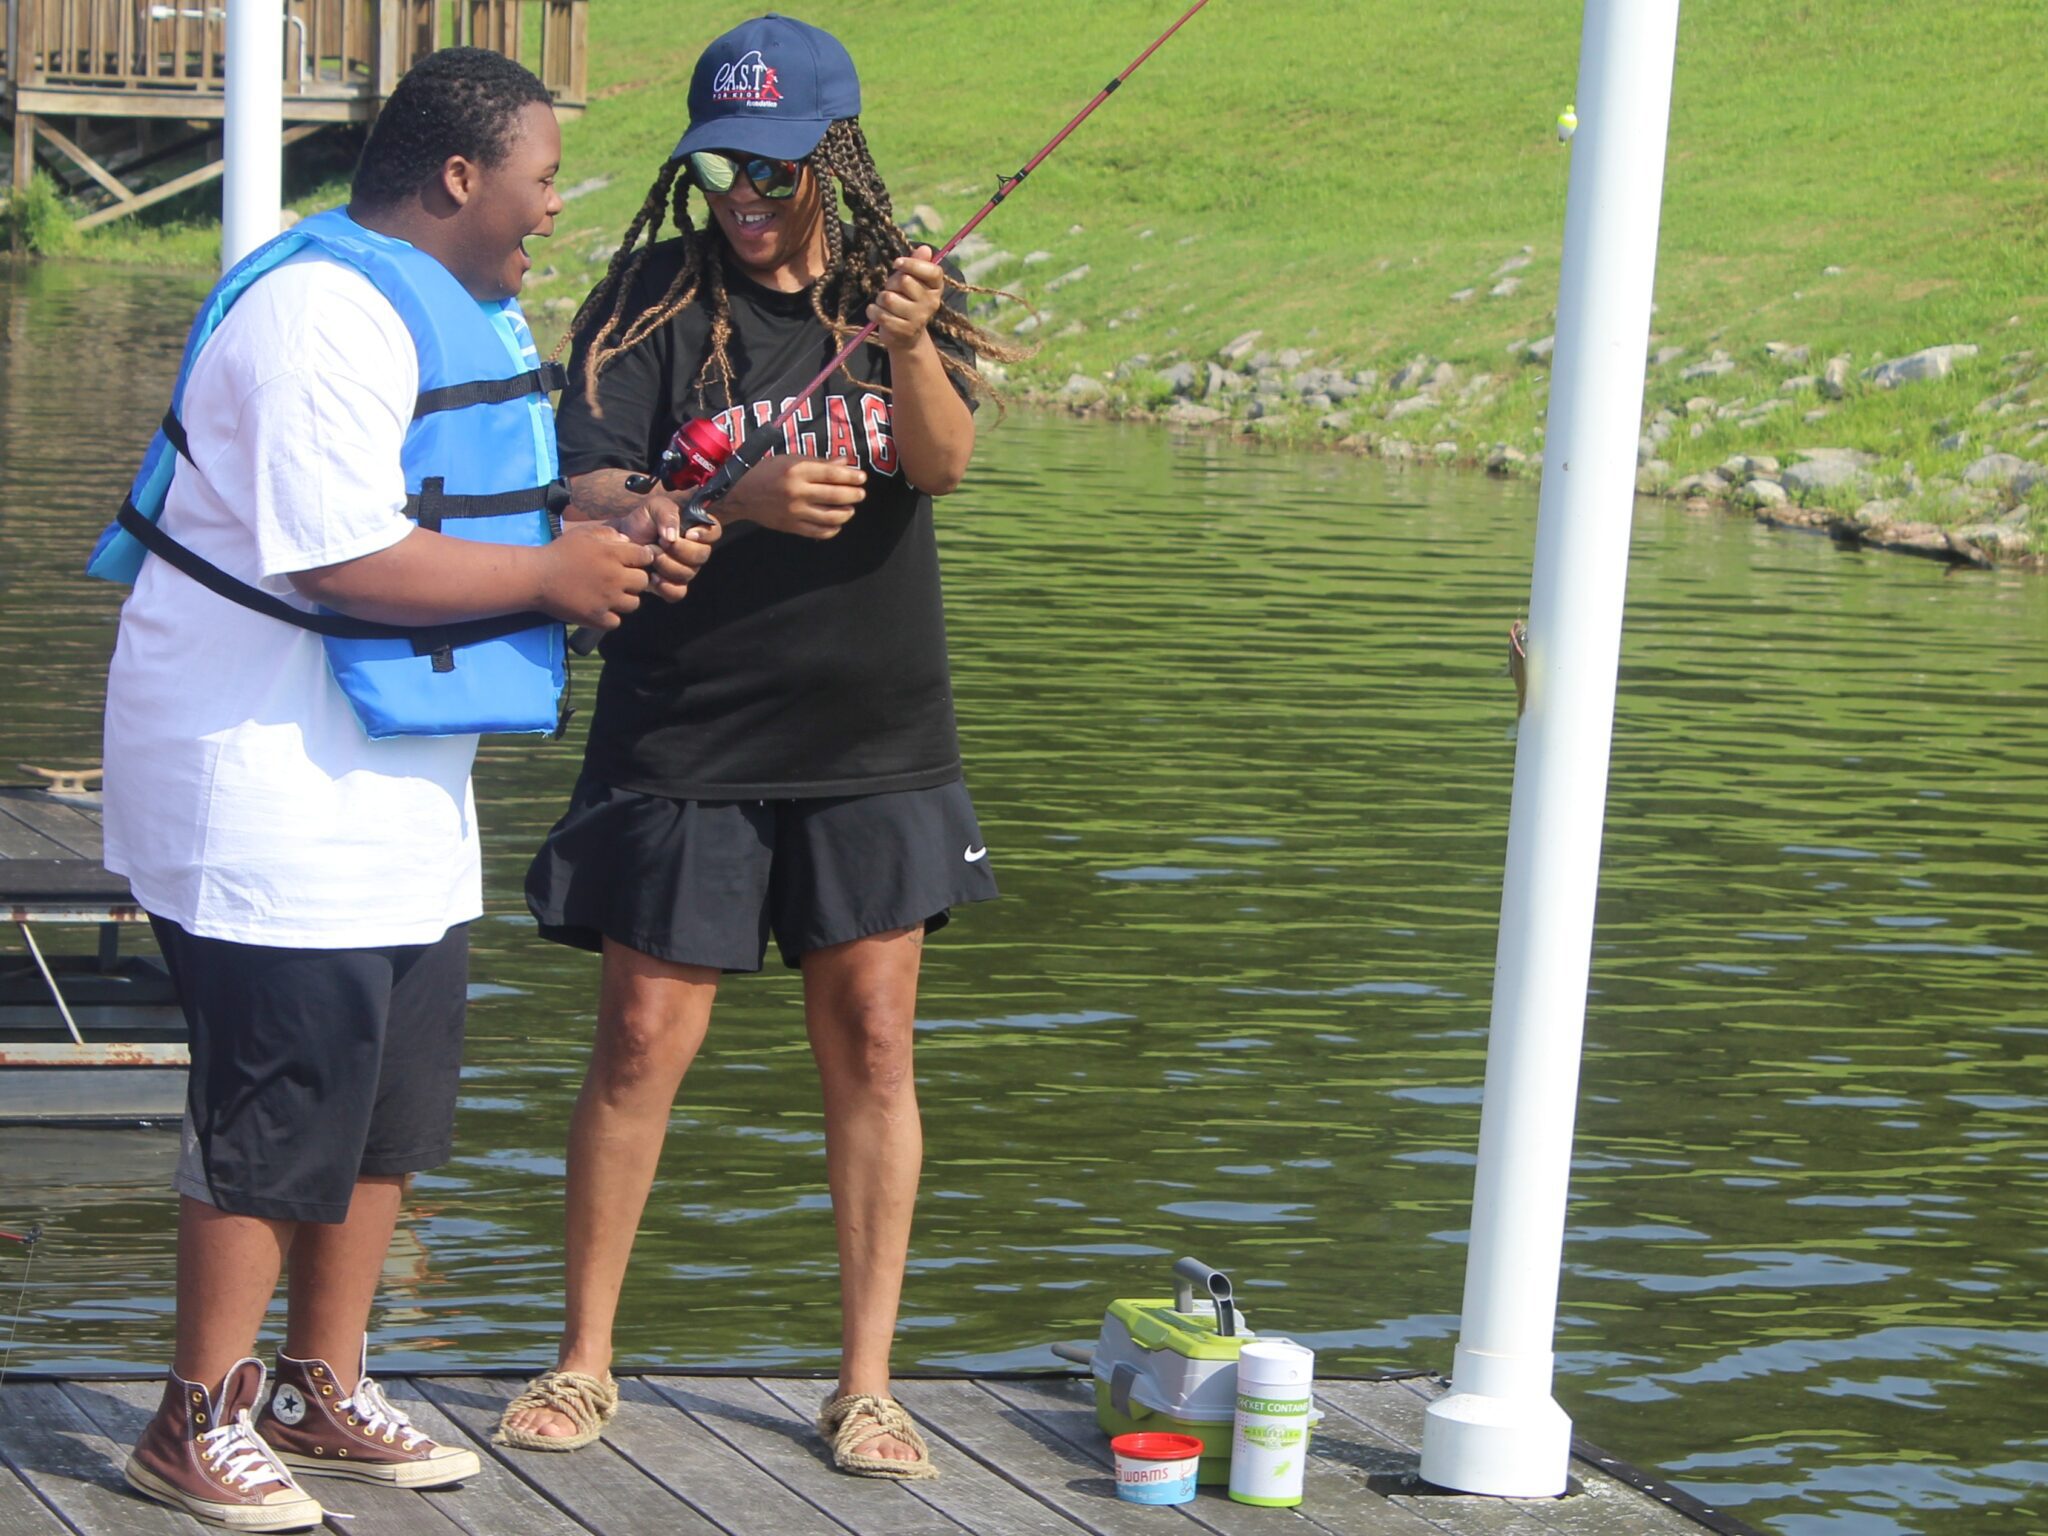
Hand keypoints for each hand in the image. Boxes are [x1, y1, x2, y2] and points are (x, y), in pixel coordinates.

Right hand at [535, 519, 653, 627]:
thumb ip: (609, 534)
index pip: (645, 556)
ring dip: (625, 599)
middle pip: (643, 581)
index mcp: (612, 554)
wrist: (536, 577)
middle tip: (620, 579)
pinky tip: (601, 608)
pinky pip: (617, 621)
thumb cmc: (560, 553)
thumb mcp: (584, 534)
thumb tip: (629, 542)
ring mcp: (607, 600)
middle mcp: (614, 577)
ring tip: (611, 594)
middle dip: (635, 579)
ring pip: (634, 603)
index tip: (631, 561)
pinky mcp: (597, 618)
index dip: (641, 558)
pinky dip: (611, 616)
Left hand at [598, 489, 720, 601]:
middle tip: (660, 542)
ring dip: (667, 564)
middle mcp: (694, 551)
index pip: (714, 532)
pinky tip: (652, 575)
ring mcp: (684, 570)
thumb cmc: (641, 522)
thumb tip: (674, 536)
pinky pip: (678, 593)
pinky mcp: (671, 586)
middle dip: (680, 550)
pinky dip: (665, 585)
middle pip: (702, 556)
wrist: (621, 541)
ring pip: (688, 574)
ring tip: (651, 555)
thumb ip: (667, 513)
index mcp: (695, 530)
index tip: (688, 533)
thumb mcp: (653, 507)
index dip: (705, 534)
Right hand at [716, 454, 865, 539]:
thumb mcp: (791, 459)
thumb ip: (819, 463)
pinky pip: (819, 532)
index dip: (851, 477)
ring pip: (830, 516)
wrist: (741, 494)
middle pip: (835, 496)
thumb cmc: (767, 472)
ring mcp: (794, 511)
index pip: (832, 474)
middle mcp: (797, 491)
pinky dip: (832, 529)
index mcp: (797, 470)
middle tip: (861, 494)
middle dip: (853, 495)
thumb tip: (845, 463)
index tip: (862, 478)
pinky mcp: (791, 526)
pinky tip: (836, 523)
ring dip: (846, 513)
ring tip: (850, 509)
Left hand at [868, 244, 944, 351]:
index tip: (896, 263)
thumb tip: (925, 248)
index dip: (912, 264)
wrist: (906, 337)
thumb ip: (916, 264)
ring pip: (889, 298)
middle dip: (891, 283)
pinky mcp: (903, 331)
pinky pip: (880, 314)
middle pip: (904, 280)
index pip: (932, 271)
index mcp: (936, 288)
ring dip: (880, 299)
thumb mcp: (913, 281)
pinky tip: (878, 313)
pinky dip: (873, 311)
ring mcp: (919, 318)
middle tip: (892, 290)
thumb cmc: (907, 301)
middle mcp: (931, 303)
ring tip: (885, 304)